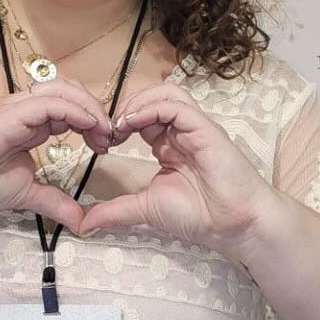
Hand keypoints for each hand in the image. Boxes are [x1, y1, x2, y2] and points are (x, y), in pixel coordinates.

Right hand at [0, 79, 115, 234]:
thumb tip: (80, 220)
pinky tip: (88, 127)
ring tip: (104, 131)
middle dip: (96, 110)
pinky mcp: (10, 114)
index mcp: (28, 126)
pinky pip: (49, 102)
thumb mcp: (22, 194)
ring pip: (63, 90)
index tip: (106, 146)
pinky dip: (75, 110)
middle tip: (110, 138)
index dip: (92, 123)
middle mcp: (24, 111)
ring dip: (89, 107)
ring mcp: (16, 109)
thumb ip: (52, 202)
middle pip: (70, 92)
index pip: (69, 110)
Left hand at [79, 82, 275, 252]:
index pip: (143, 117)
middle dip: (126, 107)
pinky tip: (133, 123)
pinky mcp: (206, 129)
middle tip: (108, 129)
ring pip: (166, 94)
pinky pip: (177, 106)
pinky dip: (152, 109)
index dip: (120, 122)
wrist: (234, 225)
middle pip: (153, 98)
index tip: (102, 140)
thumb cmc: (201, 216)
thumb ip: (116, 211)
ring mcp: (196, 128)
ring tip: (120, 123)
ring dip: (139, 102)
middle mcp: (183, 132)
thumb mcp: (146, 209)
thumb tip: (84, 225)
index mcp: (171, 146)